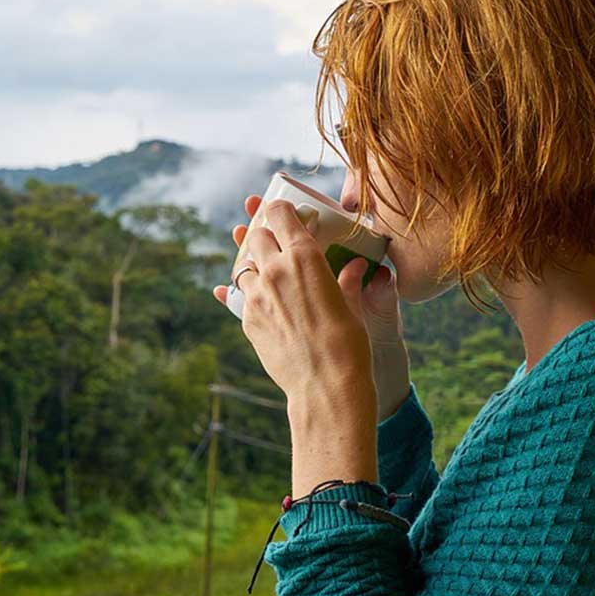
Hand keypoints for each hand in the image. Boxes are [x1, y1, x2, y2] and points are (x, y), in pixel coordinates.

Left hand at [213, 195, 410, 420]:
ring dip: (254, 267)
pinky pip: (240, 297)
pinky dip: (249, 295)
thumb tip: (355, 267)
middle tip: (277, 244)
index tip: (284, 212)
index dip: (280, 209)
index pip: (280, 213)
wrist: (324, 386)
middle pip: (255, 236)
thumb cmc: (348, 344)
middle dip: (264, 236)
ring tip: (269, 276)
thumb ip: (347, 281)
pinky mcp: (246, 319)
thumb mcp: (352, 305)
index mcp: (304, 257)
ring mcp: (256, 295)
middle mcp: (274, 270)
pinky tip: (261, 301)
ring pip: (243, 266)